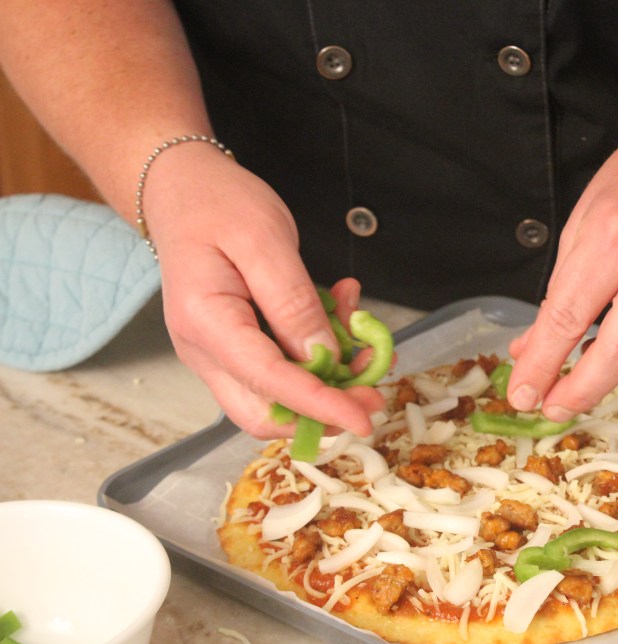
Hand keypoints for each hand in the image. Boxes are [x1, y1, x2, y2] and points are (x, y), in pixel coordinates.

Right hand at [143, 143, 383, 436]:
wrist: (181, 187)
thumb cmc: (217, 204)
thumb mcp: (265, 240)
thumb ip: (293, 302)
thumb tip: (323, 357)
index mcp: (206, 323)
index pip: (269, 382)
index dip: (320, 405)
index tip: (364, 419)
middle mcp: (205, 351)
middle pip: (265, 412)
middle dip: (324, 412)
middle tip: (373, 392)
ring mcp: (218, 353)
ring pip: (276, 397)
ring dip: (327, 383)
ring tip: (364, 340)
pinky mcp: (237, 346)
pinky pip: (280, 369)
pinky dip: (318, 355)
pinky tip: (343, 319)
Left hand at [507, 110, 617, 419]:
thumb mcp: (588, 217)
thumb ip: (559, 286)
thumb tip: (531, 347)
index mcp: (612, 236)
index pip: (567, 317)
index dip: (541, 365)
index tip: (522, 394)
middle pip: (617, 353)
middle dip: (579, 391)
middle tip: (555, 410)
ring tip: (595, 370)